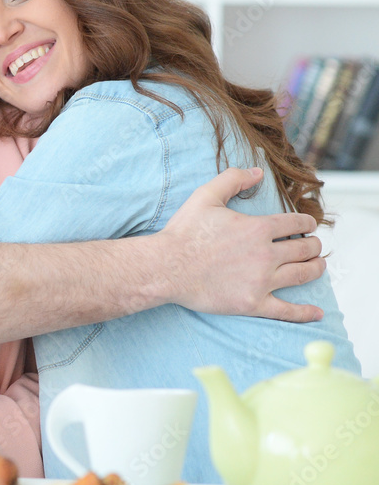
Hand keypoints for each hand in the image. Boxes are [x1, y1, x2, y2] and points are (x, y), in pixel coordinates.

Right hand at [157, 167, 324, 321]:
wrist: (166, 268)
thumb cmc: (183, 232)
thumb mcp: (205, 196)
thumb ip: (233, 179)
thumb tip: (258, 172)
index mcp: (258, 228)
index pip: (296, 223)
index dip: (307, 222)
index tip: (308, 225)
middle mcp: (266, 254)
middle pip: (304, 249)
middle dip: (313, 245)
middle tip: (313, 246)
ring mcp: (261, 281)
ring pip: (302, 274)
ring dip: (316, 268)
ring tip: (318, 265)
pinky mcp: (252, 303)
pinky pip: (286, 310)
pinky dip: (305, 312)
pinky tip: (317, 312)